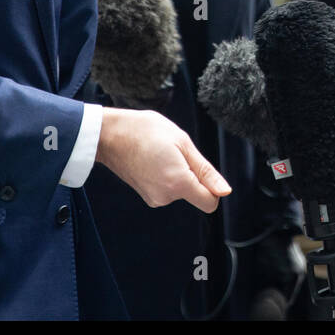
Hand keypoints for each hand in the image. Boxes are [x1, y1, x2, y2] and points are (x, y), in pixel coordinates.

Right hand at [96, 107, 230, 212]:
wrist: (110, 135)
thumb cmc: (146, 131)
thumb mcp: (182, 143)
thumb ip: (205, 171)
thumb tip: (224, 192)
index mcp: (178, 183)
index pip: (210, 203)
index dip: (213, 187)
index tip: (201, 168)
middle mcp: (166, 197)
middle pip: (195, 194)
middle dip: (192, 174)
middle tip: (174, 152)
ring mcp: (154, 198)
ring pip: (181, 190)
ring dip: (178, 174)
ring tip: (161, 154)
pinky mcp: (146, 196)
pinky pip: (168, 189)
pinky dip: (166, 176)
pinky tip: (153, 160)